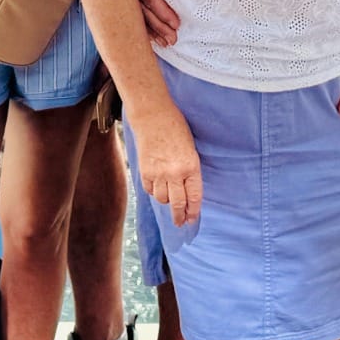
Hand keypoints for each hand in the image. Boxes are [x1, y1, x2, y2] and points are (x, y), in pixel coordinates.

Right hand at [134, 107, 202, 226]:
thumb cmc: (175, 128)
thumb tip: (187, 191)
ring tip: (169, 197)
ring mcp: (158, 173)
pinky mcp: (145, 171)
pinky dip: (154, 191)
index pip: (194, 197)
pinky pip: (150, 190)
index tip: (192, 219)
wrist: (153, 116)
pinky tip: (157, 186)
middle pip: (178, 204)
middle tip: (180, 222)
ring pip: (162, 199)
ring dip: (166, 201)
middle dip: (179, 216)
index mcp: (191, 166)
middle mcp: (175, 173)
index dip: (193, 211)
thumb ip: (189, 170)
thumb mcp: (190, 149)